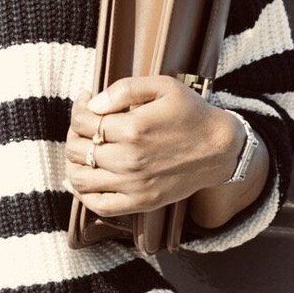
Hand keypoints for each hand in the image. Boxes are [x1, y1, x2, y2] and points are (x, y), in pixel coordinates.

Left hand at [64, 76, 240, 218]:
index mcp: (133, 128)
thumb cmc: (191, 113)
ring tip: (82, 148)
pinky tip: (84, 178)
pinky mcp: (141, 203)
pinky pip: (99, 205)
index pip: (84, 121)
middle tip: (85, 123)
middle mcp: (130, 160)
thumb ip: (124, 89)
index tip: (86, 101)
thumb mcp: (163, 87)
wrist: (221, 149)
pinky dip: (83, 193)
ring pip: (81, 178)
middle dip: (75, 132)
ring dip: (72, 161)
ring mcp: (135, 185)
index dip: (79, 108)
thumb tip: (92, 104)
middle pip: (78, 148)